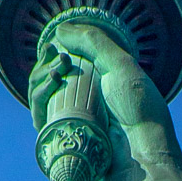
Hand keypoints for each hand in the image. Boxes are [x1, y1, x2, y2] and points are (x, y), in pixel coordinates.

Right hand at [27, 22, 173, 175]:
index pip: (64, 68)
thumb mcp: (121, 66)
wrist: (143, 150)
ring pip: (40, 97)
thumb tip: (59, 30)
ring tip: (55, 72)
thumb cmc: (138, 108)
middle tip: (60, 59)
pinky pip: (40, 116)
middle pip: (47, 81)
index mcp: (97, 87)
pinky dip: (39, 98)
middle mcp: (82, 105)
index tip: (52, 46)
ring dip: (40, 79)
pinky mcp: (61, 140)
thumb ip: (94, 42)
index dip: (52, 55)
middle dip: (46, 65)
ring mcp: (71, 123)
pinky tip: (50, 84)